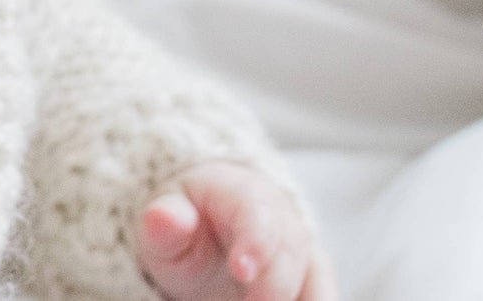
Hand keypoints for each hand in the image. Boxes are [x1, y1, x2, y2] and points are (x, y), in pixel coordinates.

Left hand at [134, 159, 337, 300]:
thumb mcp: (166, 224)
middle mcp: (282, 215)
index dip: (255, 241)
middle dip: (274, 286)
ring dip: (303, 298)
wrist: (207, 233)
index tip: (241, 272)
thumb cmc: (185, 227)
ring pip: (317, 275)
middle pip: (290, 247)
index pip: (255, 210)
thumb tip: (160, 217)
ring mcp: (303, 247)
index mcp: (240, 191)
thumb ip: (165, 224)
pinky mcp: (314, 278)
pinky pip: (322, 294)